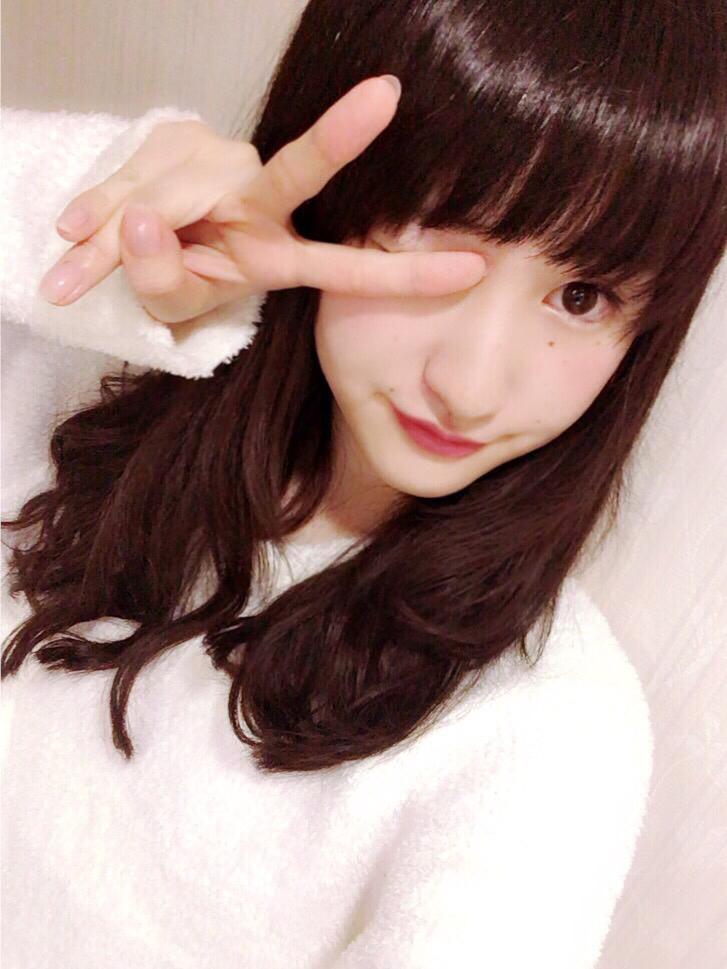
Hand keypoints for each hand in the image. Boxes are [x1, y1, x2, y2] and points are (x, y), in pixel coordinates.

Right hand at [38, 76, 486, 324]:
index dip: (405, 275)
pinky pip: (132, 173)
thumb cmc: (173, 277)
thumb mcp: (167, 302)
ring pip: (173, 184)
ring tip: (76, 269)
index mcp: (274, 256)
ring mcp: (224, 165)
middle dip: (341, 139)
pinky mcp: (181, 137)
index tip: (473, 269)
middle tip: (389, 96)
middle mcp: (261, 203)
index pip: (346, 266)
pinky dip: (93, 213)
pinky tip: (73, 236)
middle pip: (294, 171)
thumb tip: (149, 218)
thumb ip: (160, 277)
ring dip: (116, 229)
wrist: (132, 233)